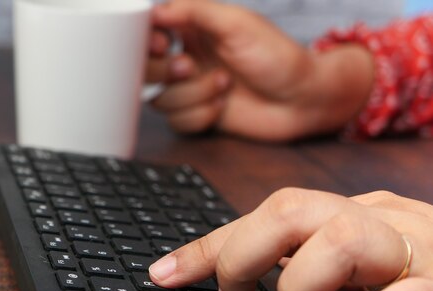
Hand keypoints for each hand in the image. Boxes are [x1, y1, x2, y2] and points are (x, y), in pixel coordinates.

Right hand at [146, 0, 374, 140]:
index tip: (163, 44)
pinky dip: (201, 116)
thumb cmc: (277, 57)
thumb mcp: (236, 23)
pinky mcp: (198, 117)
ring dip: (193, 95)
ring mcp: (191, 91)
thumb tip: (156, 11)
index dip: (147, 42)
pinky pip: (177, 122)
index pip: (149, 33)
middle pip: (146, 70)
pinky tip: (223, 106)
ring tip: (224, 85)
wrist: (302, 100)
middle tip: (190, 67)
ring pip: (160, 100)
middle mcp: (188, 59)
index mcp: (193, 30)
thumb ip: (194, 11)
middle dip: (166, 72)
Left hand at [149, 188, 432, 290]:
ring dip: (298, 288)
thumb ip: (304, 267)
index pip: (264, 214)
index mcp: (348, 213)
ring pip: (341, 239)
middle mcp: (378, 219)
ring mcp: (417, 249)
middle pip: (291, 209)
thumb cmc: (420, 279)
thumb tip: (232, 288)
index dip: (206, 246)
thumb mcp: (354, 269)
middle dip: (242, 255)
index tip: (162, 275)